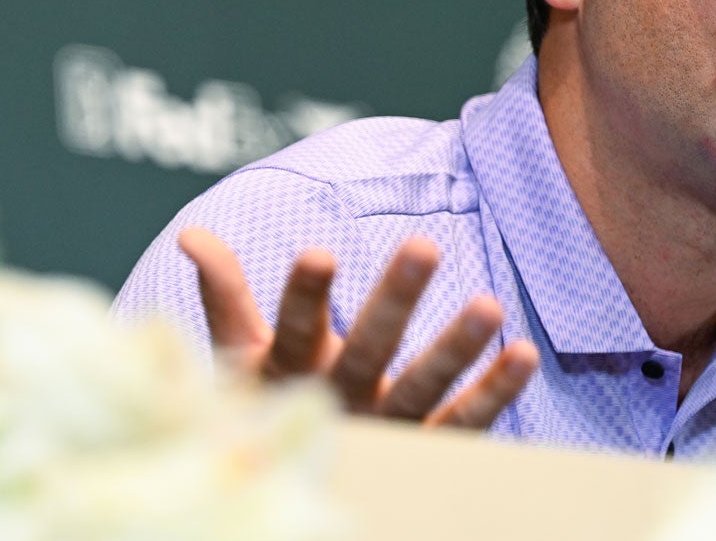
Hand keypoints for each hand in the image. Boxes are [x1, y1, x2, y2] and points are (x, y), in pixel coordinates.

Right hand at [178, 226, 538, 427]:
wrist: (283, 481)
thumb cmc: (261, 405)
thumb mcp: (236, 355)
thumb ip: (224, 295)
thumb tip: (191, 234)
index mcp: (289, 374)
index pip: (294, 328)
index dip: (305, 295)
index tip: (317, 253)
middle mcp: (341, 401)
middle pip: (370, 349)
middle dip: (395, 299)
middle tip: (423, 245)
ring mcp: (387, 430)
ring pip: (424, 387)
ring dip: (456, 347)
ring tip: (489, 304)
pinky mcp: (426, 451)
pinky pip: (466, 425)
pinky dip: (496, 393)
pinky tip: (524, 353)